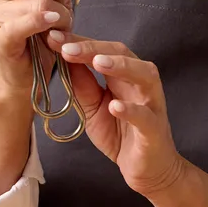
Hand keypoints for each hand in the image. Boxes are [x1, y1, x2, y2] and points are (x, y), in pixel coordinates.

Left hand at [48, 33, 191, 198]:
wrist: (147, 170)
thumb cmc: (121, 134)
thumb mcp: (92, 108)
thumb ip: (82, 84)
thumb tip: (62, 58)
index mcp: (123, 76)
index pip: (101, 50)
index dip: (78, 42)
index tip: (52, 36)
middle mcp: (140, 83)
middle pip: (122, 54)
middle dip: (93, 48)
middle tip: (66, 46)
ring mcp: (151, 104)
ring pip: (143, 76)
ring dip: (121, 66)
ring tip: (98, 62)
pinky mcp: (155, 129)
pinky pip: (145, 117)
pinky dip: (131, 110)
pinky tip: (115, 106)